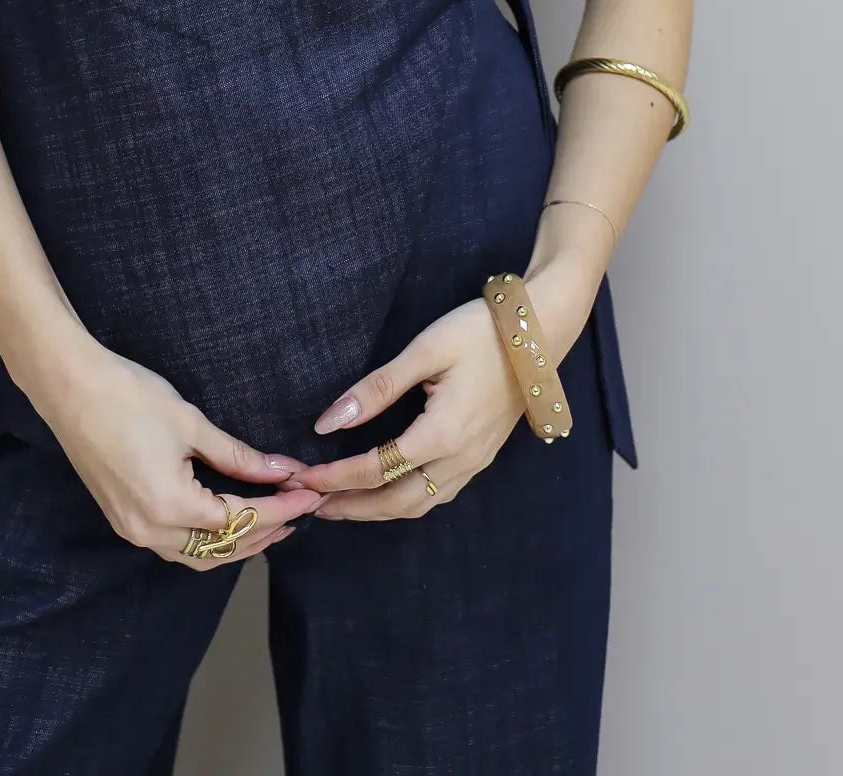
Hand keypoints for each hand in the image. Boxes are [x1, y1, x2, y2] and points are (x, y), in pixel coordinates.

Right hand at [41, 340, 325, 567]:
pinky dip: (208, 539)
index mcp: (172, 506)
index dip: (282, 507)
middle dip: (266, 531)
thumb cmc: (130, 397)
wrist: (69, 387)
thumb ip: (238, 456)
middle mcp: (151, 531)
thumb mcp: (191, 424)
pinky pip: (176, 546)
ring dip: (237, 542)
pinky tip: (227, 518)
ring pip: (198, 556)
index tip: (311, 493)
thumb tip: (281, 471)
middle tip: (300, 507)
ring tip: (272, 517)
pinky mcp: (123, 520)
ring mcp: (133, 530)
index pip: (242, 519)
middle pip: (223, 549)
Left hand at [283, 261, 591, 519]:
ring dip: (377, 510)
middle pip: (397, 502)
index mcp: (443, 434)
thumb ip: (377, 388)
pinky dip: (405, 501)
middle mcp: (461, 459)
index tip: (302, 478)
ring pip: (420, 504)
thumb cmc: (480, 332)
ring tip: (341, 505)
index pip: (376, 469)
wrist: (540, 332)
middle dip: (352, 508)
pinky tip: (387, 491)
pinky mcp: (482, 456)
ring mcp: (475, 462)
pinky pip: (439, 494)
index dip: (335, 477)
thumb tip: (329, 421)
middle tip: (312, 506)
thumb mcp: (425, 351)